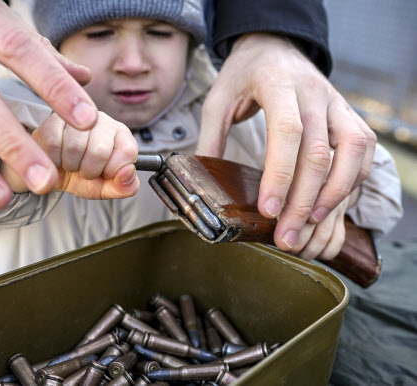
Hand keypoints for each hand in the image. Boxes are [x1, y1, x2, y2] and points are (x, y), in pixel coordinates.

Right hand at [0, 112, 139, 199]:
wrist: (49, 176)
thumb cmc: (81, 177)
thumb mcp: (105, 187)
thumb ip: (124, 186)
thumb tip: (128, 173)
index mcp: (120, 134)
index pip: (127, 151)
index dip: (113, 170)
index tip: (105, 173)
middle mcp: (101, 119)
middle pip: (100, 150)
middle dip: (90, 170)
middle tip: (84, 170)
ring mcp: (76, 116)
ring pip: (76, 146)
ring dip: (71, 166)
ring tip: (70, 164)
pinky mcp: (51, 119)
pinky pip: (54, 143)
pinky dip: (54, 160)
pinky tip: (57, 159)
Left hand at [197, 33, 375, 251]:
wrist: (274, 45)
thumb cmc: (244, 74)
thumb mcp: (217, 99)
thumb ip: (211, 138)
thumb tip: (203, 182)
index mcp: (277, 84)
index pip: (287, 131)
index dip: (280, 174)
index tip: (268, 209)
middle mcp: (314, 93)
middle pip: (319, 152)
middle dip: (303, 201)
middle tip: (285, 236)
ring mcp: (336, 103)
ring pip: (352, 152)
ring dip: (334, 194)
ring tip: (309, 224)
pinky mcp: (349, 114)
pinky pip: (363, 151)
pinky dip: (350, 181)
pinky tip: (330, 204)